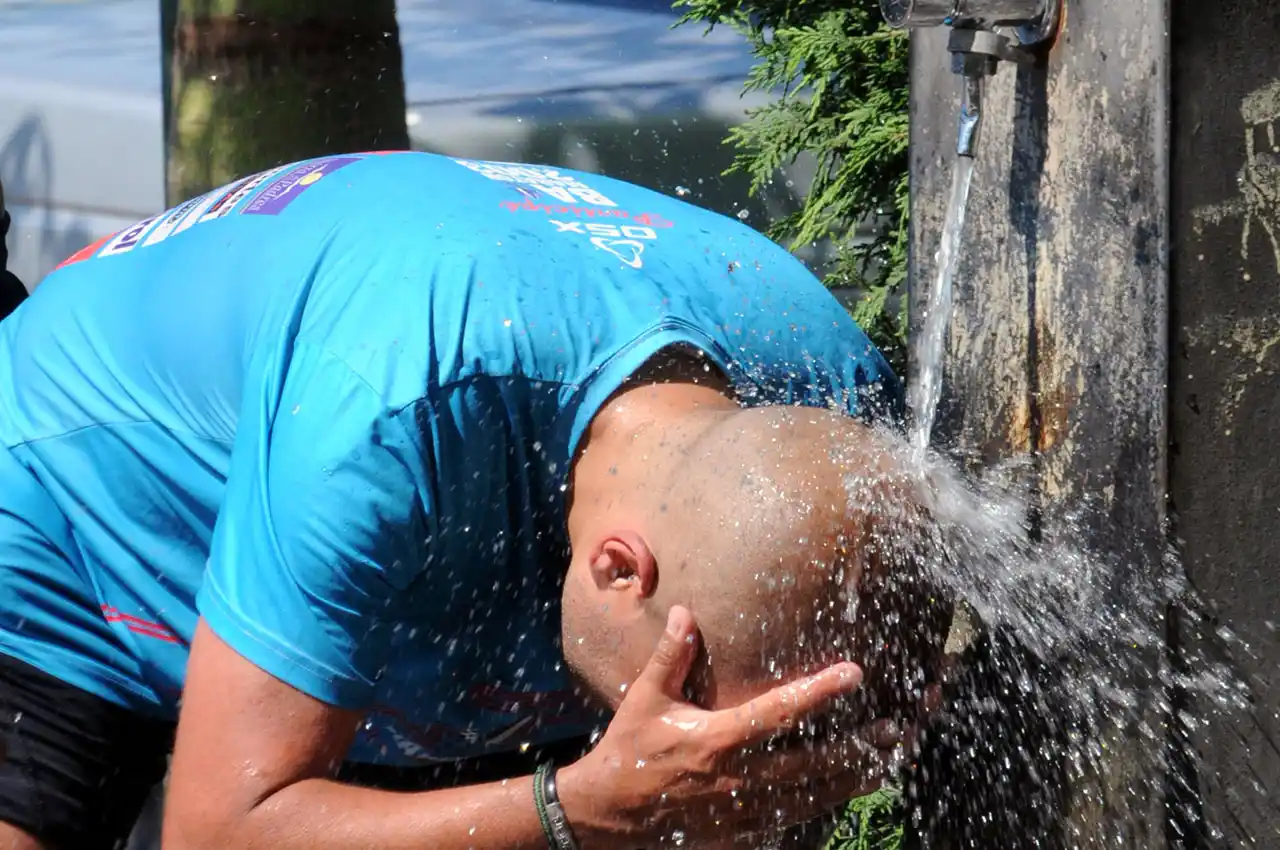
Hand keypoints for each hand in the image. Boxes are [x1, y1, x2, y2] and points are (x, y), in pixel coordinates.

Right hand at [557, 606, 897, 848]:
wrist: (609, 816)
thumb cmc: (629, 751)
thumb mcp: (646, 699)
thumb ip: (670, 656)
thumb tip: (687, 611)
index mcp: (718, 740)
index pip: (779, 711)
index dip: (820, 692)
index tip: (854, 672)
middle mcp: (739, 778)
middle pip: (814, 764)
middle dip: (858, 747)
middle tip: (895, 729)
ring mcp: (744, 811)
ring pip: (813, 797)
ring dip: (854, 779)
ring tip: (888, 761)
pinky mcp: (743, 832)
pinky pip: (794, 821)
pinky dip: (826, 807)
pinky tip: (848, 794)